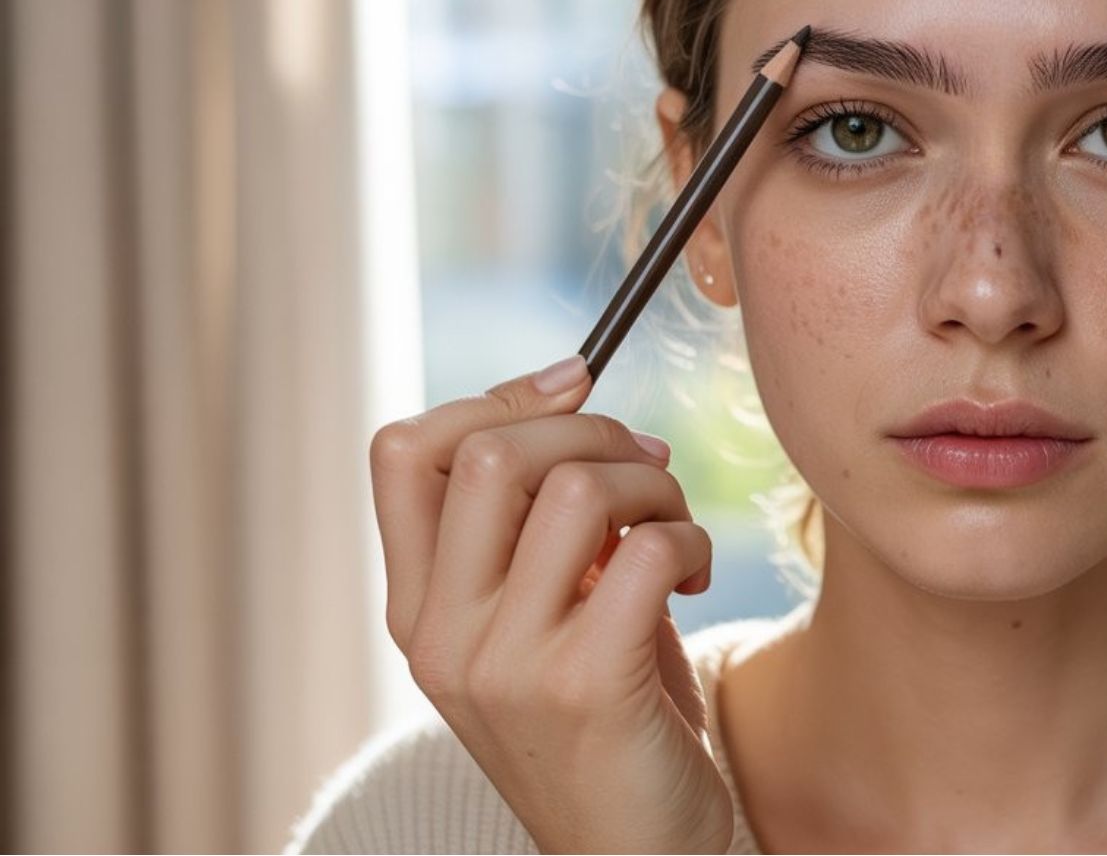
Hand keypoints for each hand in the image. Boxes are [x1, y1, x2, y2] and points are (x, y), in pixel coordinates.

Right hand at [369, 354, 731, 852]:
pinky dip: (692, 542)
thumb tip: (577, 400)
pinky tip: (695, 579)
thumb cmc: (605, 728)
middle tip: (645, 466)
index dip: (496, 396)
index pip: (404, 451)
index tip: (575, 384)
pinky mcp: (586, 684)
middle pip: (488, 451)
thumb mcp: (542, 623)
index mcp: (418, 611)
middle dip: (589, 427)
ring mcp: (506, 663)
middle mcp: (443, 635)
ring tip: (675, 531)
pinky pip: (647, 551)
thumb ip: (538, 531)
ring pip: (575, 487)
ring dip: (652, 485)